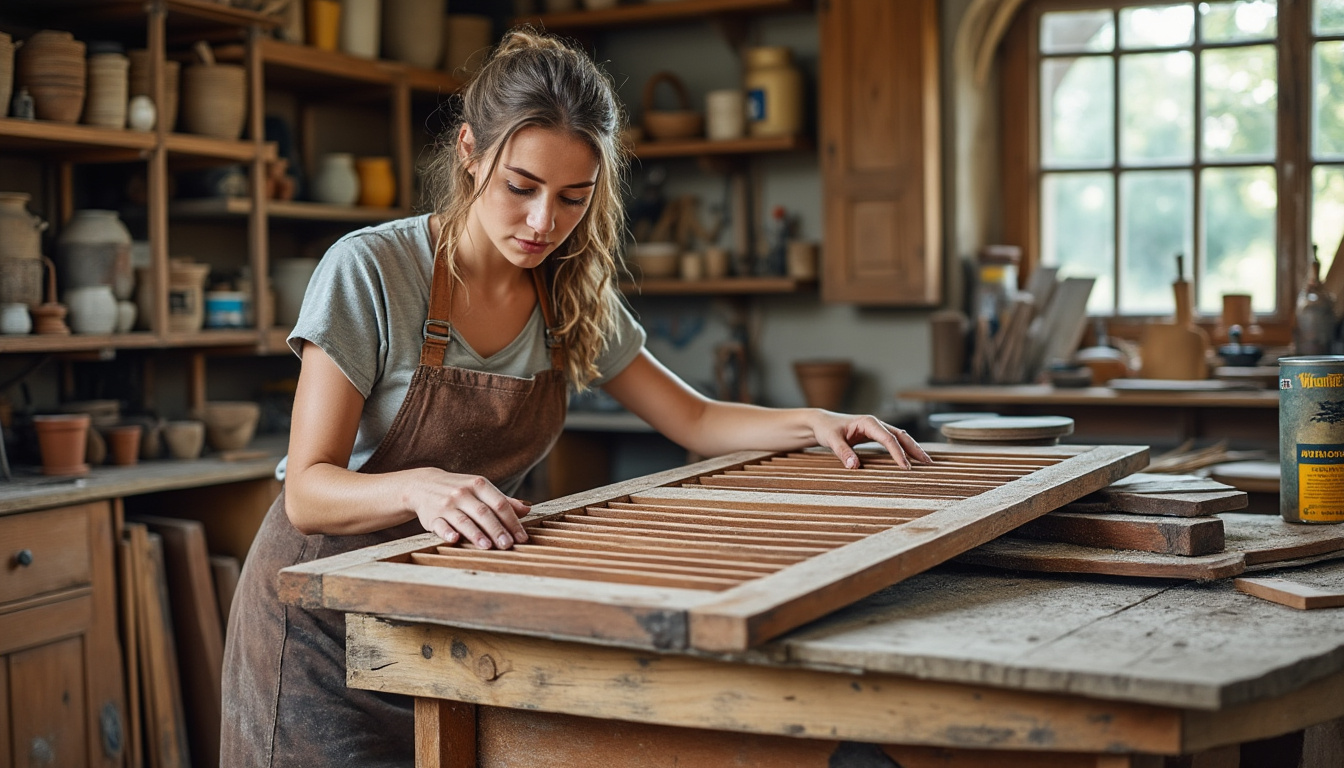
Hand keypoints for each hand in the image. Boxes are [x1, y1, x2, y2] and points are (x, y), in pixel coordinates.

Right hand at [408, 468, 530, 548]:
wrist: (423, 485)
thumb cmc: (459, 490)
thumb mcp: (480, 489)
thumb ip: (503, 500)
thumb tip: (527, 508)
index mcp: (478, 485)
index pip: (499, 504)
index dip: (512, 521)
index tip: (522, 537)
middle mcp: (462, 493)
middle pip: (483, 513)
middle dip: (497, 530)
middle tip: (508, 545)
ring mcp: (446, 504)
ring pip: (464, 520)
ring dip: (476, 534)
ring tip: (487, 546)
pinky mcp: (431, 516)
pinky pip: (440, 524)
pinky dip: (447, 532)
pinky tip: (454, 539)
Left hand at [810, 412, 931, 469]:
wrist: (821, 423)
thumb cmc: (826, 429)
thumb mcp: (832, 440)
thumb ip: (843, 452)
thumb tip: (854, 466)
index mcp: (869, 422)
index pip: (888, 439)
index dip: (898, 453)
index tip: (906, 467)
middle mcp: (876, 424)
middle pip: (901, 436)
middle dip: (915, 449)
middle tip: (928, 463)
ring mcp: (877, 429)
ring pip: (900, 437)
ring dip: (913, 448)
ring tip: (926, 462)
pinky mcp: (875, 435)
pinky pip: (894, 441)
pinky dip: (904, 449)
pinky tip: (911, 459)